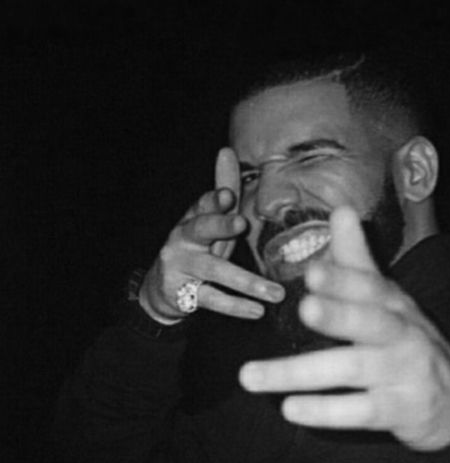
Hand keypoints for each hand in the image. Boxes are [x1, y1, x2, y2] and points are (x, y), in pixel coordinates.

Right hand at [139, 149, 284, 322]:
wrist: (162, 289)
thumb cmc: (197, 250)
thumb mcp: (209, 223)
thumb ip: (222, 192)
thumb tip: (226, 151)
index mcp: (193, 218)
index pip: (203, 204)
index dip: (215, 199)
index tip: (230, 195)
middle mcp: (183, 238)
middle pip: (200, 228)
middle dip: (219, 224)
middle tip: (241, 224)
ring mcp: (181, 266)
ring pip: (213, 270)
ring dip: (246, 281)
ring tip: (275, 293)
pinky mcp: (181, 293)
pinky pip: (212, 299)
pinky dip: (236, 306)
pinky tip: (258, 311)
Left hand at [239, 207, 449, 450]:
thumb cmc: (408, 341)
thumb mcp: (388, 300)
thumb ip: (358, 261)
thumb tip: (341, 210)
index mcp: (393, 304)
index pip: (370, 286)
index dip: (344, 279)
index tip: (312, 271)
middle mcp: (402, 334)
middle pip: (370, 321)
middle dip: (339, 314)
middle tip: (304, 306)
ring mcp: (402, 374)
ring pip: (353, 369)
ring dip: (301, 373)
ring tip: (251, 376)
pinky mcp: (399, 410)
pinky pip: (360, 412)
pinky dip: (325, 412)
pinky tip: (290, 410)